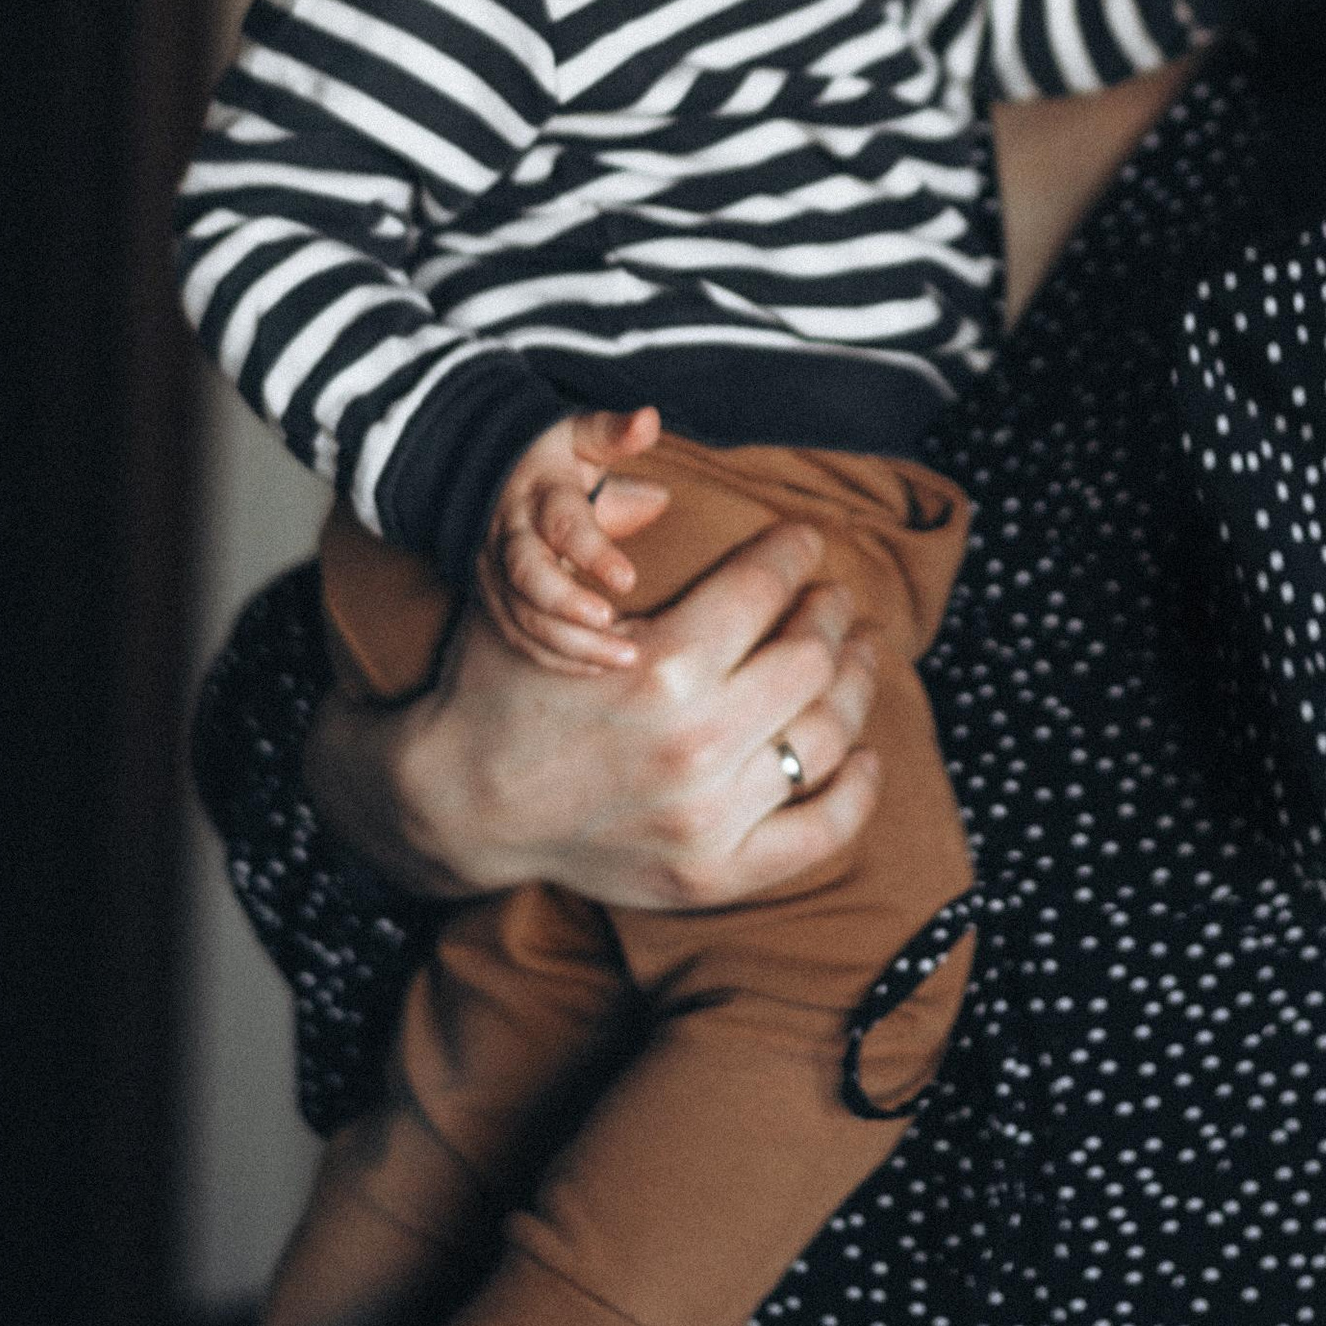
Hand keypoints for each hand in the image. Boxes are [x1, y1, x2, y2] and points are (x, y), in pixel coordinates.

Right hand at [309, 524, 884, 913]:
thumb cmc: (503, 685)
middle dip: (831, 612)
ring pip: (829, 736)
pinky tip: (866, 752)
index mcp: (662, 666)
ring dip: (854, 683)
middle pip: (812, 656)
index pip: (767, 586)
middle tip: (831, 598)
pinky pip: (820, 833)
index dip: (795, 550)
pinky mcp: (714, 873)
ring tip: (855, 655)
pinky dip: (857, 789)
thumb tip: (657, 453)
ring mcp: (709, 817)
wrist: (460, 803)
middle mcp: (696, 744)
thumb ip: (604, 527)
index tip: (803, 539)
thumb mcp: (543, 595)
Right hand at [474, 405, 669, 674]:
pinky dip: (552, 657)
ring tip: (623, 658)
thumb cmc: (551, 455)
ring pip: (521, 615)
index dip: (592, 553)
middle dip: (569, 608)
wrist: (482, 468)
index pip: (561, 524)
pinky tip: (595, 669)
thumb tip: (648, 420)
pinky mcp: (490, 596)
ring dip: (570, 644)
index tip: (627, 579)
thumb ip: (614, 432)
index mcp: (539, 493)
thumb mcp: (580, 432)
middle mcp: (510, 534)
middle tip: (614, 627)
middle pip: (528, 577)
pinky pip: (515, 635)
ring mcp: (494, 570)